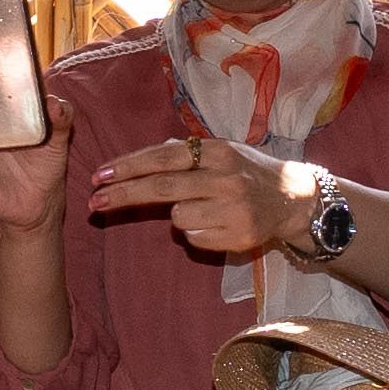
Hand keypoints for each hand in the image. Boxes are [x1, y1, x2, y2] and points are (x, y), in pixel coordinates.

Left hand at [87, 134, 316, 264]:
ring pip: (177, 218)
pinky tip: (218, 224)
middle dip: (124, 195)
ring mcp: (232, 208)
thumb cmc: (247, 172)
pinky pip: (194, 238)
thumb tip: (145, 157)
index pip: (162, 158)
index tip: (99, 176)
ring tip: (204, 208)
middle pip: (161, 188)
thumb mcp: (221, 152)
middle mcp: (225, 178)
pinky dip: (196, 233)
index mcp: (217, 151)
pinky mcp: (238, 235)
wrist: (294, 199)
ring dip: (179, 215)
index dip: (128, 168)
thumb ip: (184, 153)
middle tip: (94, 203)